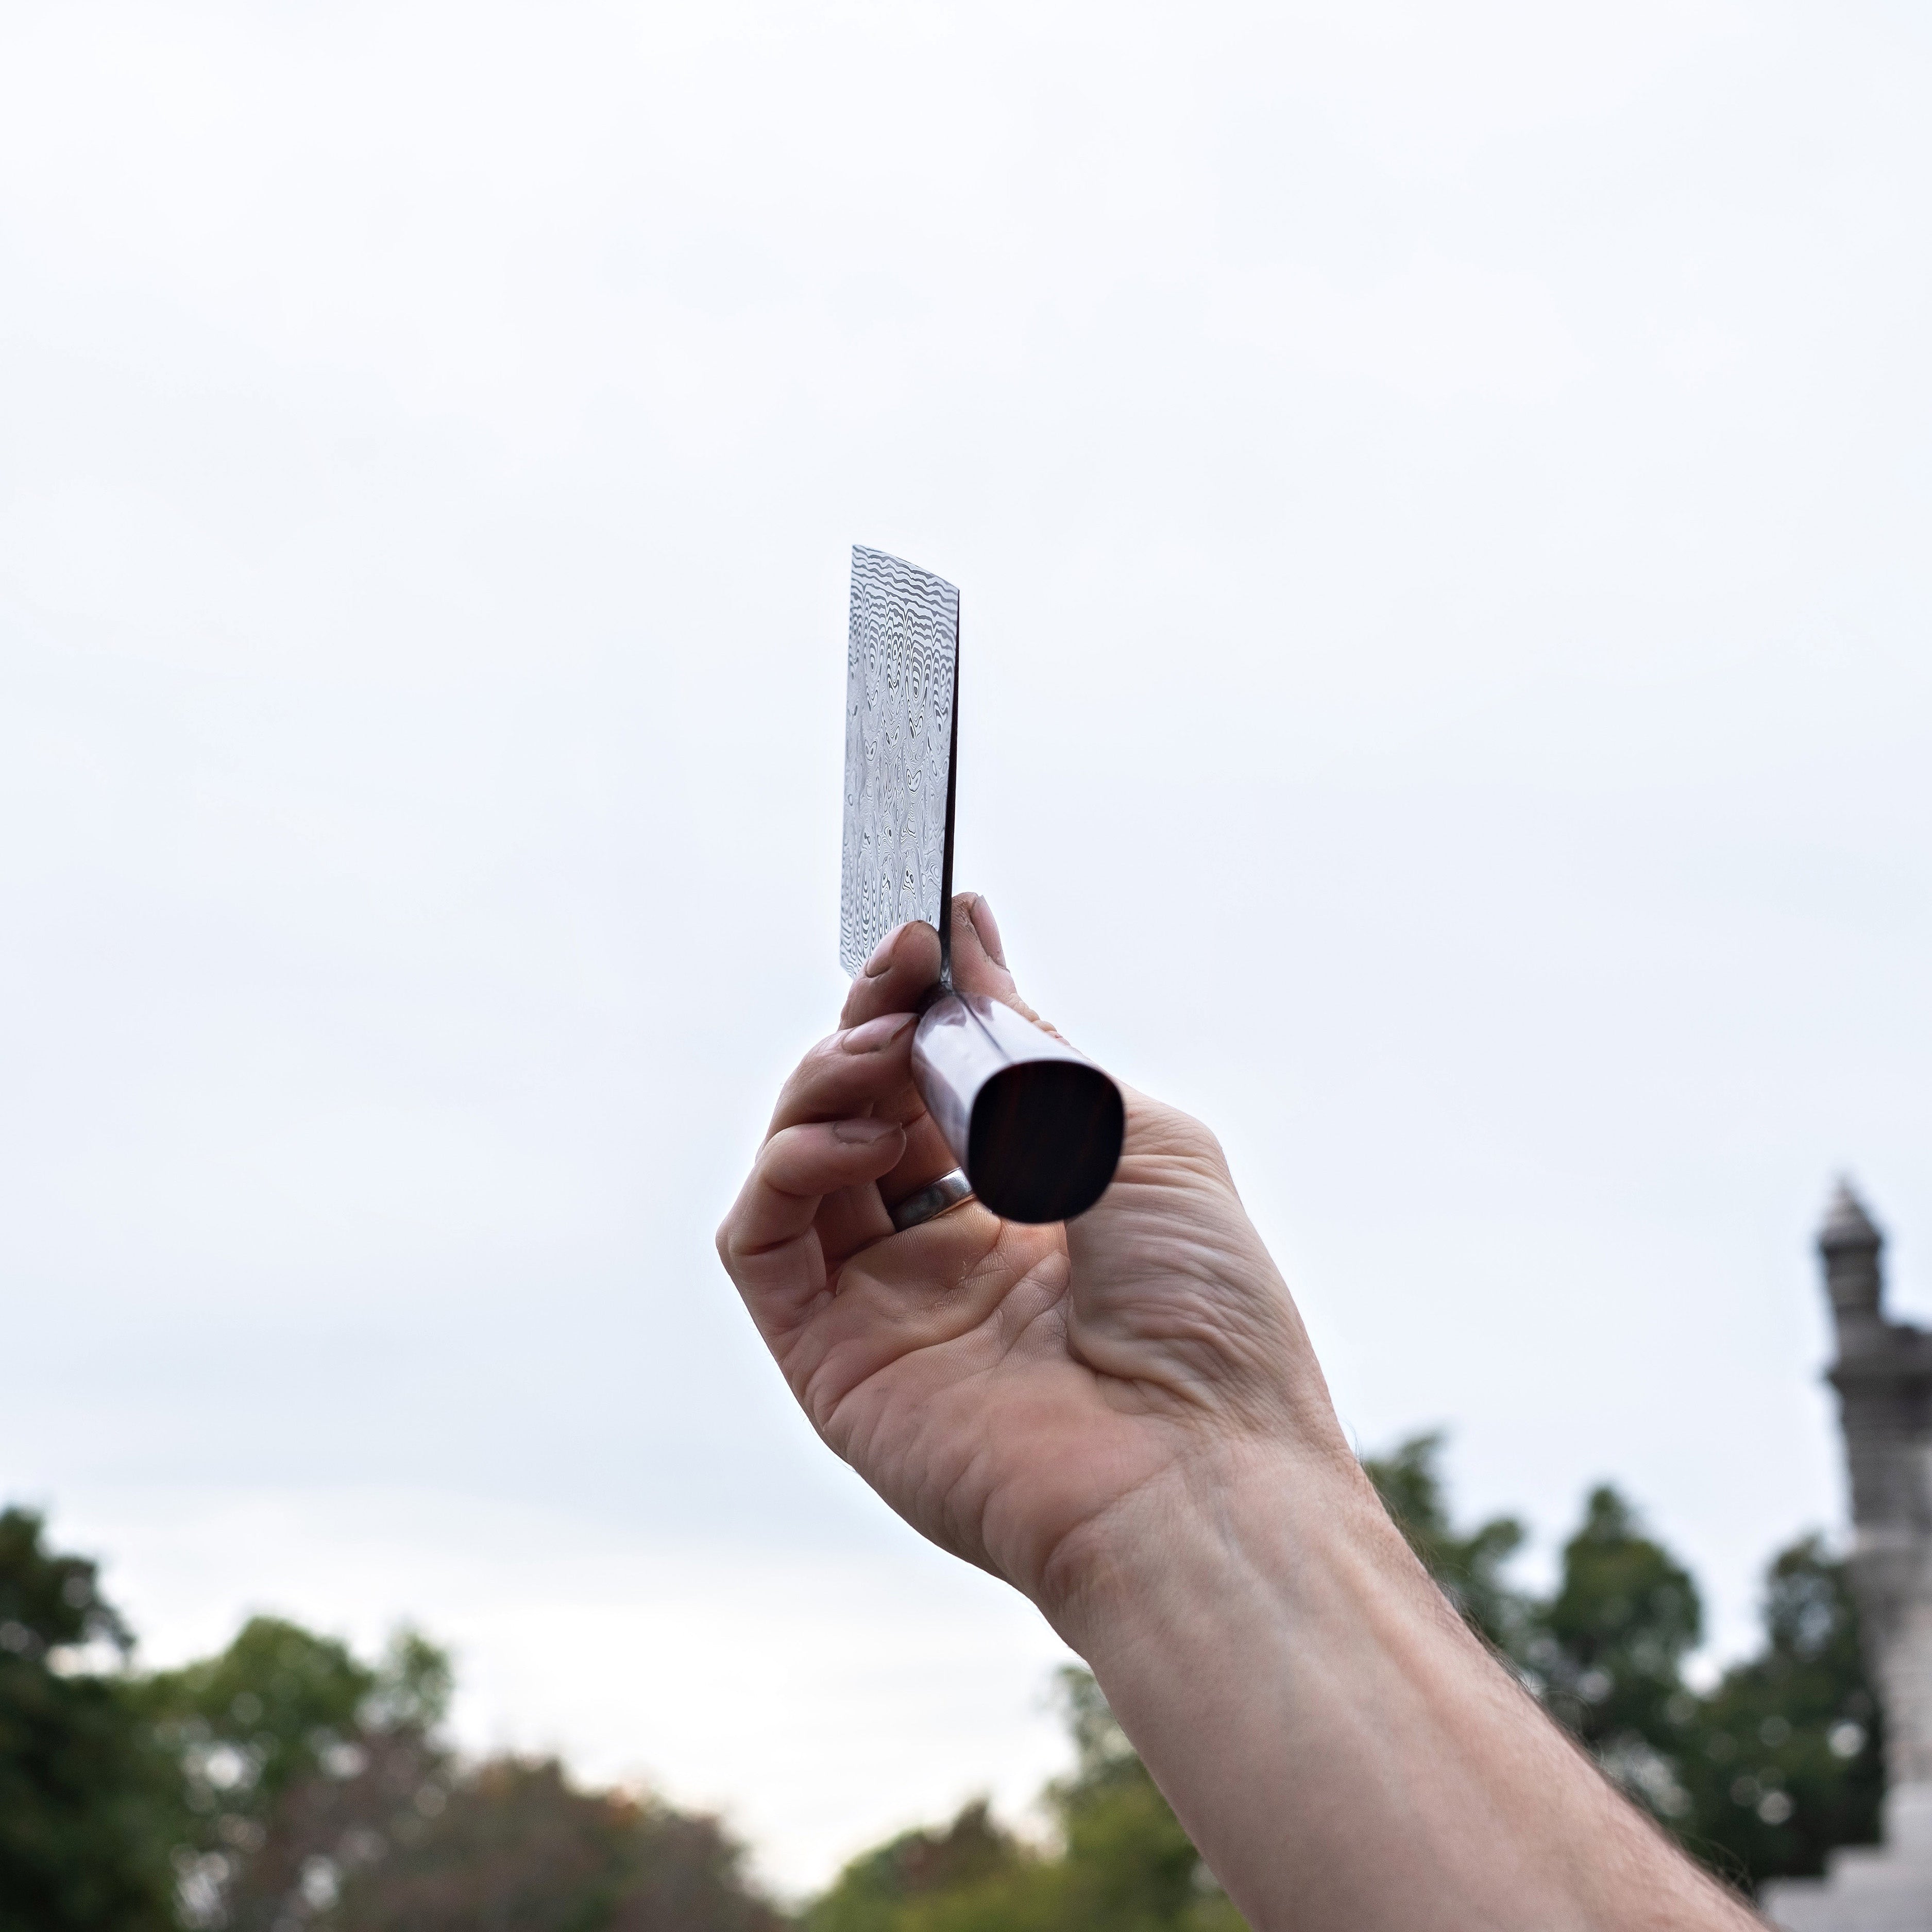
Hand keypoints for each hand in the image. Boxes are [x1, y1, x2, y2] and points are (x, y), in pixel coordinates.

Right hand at [715, 894, 1353, 1621]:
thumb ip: (1030, 1046)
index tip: (927, 933)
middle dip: (869, 1025)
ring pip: (798, 1165)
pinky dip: (786, 1166)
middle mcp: (949, 1255)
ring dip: (822, 1081)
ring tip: (880, 1051)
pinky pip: (763, 1243)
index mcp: (1029, 1206)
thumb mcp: (1137, 1135)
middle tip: (898, 975)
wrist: (1200, 1462)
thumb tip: (968, 939)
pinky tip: (859, 1132)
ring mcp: (885, 1308)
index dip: (923, 1007)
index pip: (936, 1086)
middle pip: (859, 1112)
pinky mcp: (830, 1361)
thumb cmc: (1204, 1307)